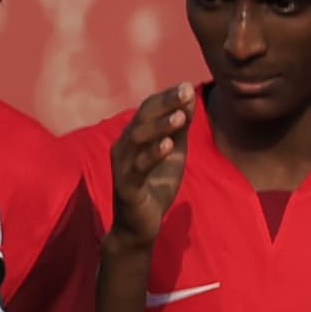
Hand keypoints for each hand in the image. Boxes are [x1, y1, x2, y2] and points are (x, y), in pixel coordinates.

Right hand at [108, 87, 184, 248]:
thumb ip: (178, 130)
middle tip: (186, 91)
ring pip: (138, 140)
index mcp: (133, 137)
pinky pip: (137, 168)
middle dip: (165, 104)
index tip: (187, 85)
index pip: (147, 109)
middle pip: (142, 118)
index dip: (166, 97)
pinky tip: (167, 145)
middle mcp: (122, 147)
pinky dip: (152, 155)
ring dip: (160, 126)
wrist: (138, 226)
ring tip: (181, 116)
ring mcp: (122, 166)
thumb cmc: (154, 187)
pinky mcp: (126, 187)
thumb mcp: (172, 154)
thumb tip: (190, 102)